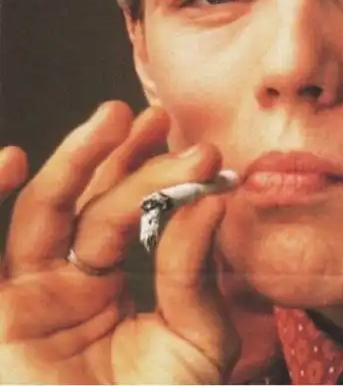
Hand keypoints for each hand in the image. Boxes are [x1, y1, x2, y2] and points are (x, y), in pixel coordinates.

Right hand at [0, 103, 239, 383]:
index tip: (202, 152)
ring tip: (114, 119)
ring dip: (74, 163)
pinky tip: (11, 160)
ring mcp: (26, 300)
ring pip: (45, 215)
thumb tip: (211, 197)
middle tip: (150, 115)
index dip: (162, 178)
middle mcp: (65, 285)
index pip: (134, 216)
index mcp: (110, 286)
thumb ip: (196, 269)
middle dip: (117, 155)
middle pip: (89, 203)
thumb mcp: (196, 337)